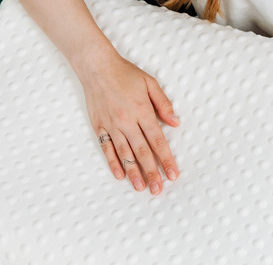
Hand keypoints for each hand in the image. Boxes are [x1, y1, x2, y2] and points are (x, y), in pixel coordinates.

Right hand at [74, 51, 179, 194]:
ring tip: (141, 187)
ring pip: (125, 154)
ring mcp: (112, 125)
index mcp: (142, 111)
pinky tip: (120, 175)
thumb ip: (164, 104)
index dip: (166, 159)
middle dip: (152, 172)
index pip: (158, 141)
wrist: (96, 66)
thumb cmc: (125, 73)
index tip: (172, 174)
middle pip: (142, 152)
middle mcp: (127, 121)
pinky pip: (107, 148)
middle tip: (158, 190)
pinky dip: (113, 163)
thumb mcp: (150, 83)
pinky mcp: (99, 126)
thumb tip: (176, 122)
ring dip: (134, 172)